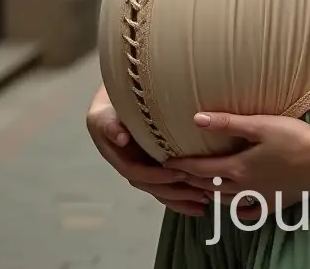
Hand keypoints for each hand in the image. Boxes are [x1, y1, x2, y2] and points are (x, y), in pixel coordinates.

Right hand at [85, 88, 209, 216]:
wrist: (112, 106)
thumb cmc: (109, 111)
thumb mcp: (104, 116)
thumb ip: (110, 126)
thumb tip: (121, 138)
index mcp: (120, 160)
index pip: (138, 173)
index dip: (157, 176)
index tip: (179, 174)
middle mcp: (134, 168)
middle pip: (154, 187)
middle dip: (176, 193)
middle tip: (200, 195)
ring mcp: (145, 169)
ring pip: (163, 190)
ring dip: (183, 199)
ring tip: (205, 203)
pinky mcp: (155, 166)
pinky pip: (169, 183)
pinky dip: (183, 192)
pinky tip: (202, 197)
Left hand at [164, 111, 309, 218]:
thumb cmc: (294, 137)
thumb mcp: (260, 124)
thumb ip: (228, 123)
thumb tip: (196, 119)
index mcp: (238, 167)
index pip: (201, 169)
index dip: (182, 166)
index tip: (165, 163)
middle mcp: (244, 187)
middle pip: (210, 187)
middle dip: (191, 182)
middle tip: (176, 177)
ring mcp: (260, 198)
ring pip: (226, 201)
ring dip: (210, 194)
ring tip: (200, 189)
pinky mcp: (275, 203)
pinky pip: (249, 212)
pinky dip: (237, 210)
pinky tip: (235, 208)